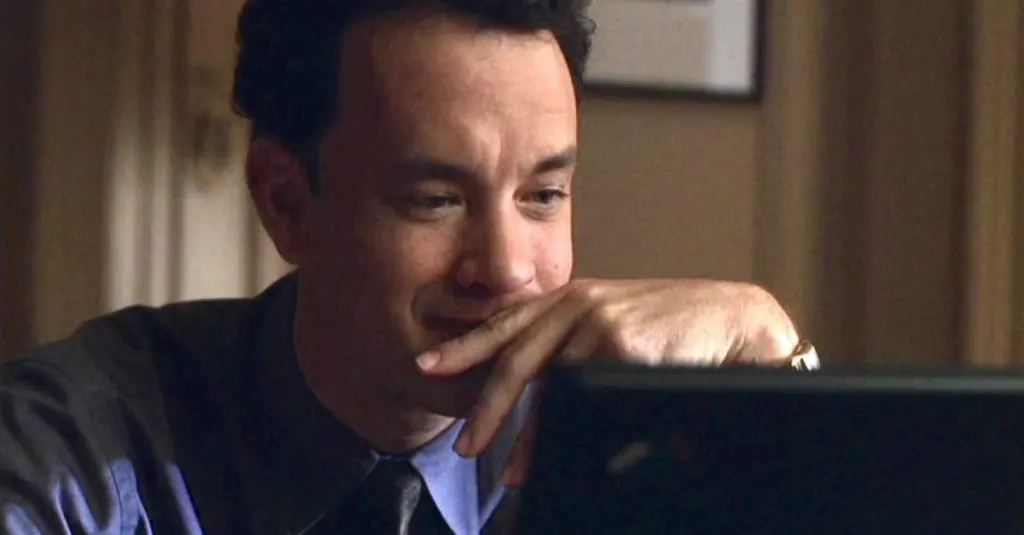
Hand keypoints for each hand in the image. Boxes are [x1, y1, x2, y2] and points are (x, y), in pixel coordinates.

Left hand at [415, 279, 802, 466]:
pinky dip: (564, 435)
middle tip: (466, 445)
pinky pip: (581, 401)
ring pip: (544, 389)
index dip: (466, 345)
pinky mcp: (620, 346)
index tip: (430, 365)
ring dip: (525, 437)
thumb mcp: (616, 321)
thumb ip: (575, 342)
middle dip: (485, 407)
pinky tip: (555, 456)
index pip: (507, 322)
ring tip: (508, 472)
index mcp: (572, 297)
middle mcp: (578, 304)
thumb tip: (541, 394)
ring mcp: (597, 323)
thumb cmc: (676, 327)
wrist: (734, 321)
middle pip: (514, 359)